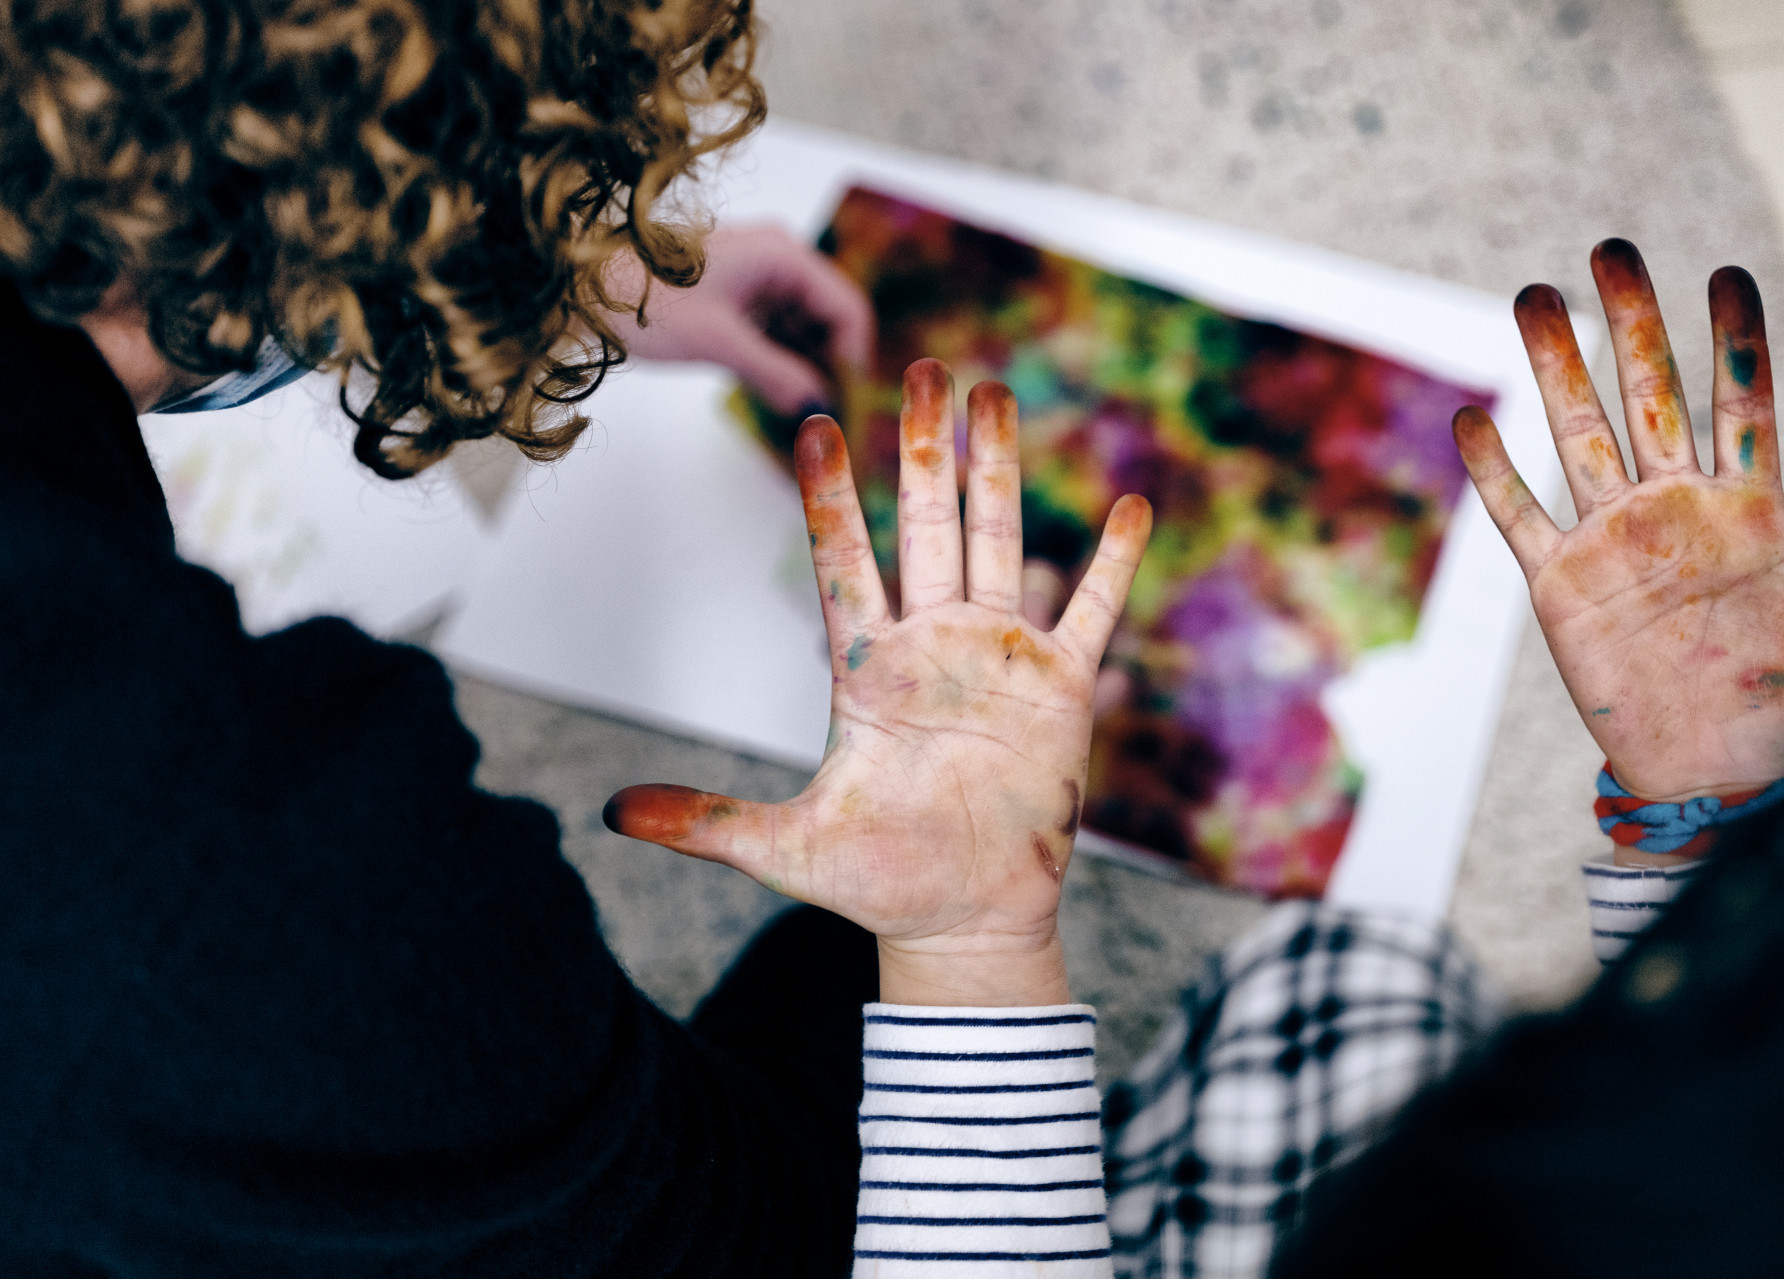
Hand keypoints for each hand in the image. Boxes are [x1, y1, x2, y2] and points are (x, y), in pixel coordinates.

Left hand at [602, 223, 874, 413]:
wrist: (577, 286)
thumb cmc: (641, 300)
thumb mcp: (717, 343)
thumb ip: (776, 375)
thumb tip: (820, 411)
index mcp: (781, 254)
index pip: (846, 308)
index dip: (854, 360)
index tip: (849, 407)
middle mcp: (777, 258)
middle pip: (830, 317)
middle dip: (834, 367)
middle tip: (831, 419)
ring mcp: (757, 275)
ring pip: (805, 327)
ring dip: (808, 369)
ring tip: (806, 415)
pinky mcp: (737, 295)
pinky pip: (777, 330)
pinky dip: (783, 362)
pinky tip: (781, 397)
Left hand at [605, 360, 1152, 1004]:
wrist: (959, 922)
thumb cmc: (875, 883)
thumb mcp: (783, 849)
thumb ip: (707, 820)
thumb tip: (609, 816)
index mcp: (864, 666)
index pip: (843, 560)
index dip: (831, 496)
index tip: (815, 424)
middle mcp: (931, 645)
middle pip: (926, 525)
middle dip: (924, 446)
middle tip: (925, 365)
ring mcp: (997, 660)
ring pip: (999, 541)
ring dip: (998, 469)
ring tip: (997, 395)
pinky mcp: (1058, 690)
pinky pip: (1092, 612)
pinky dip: (1112, 562)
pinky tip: (1131, 505)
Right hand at [1457, 239, 1783, 804]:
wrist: (1710, 779)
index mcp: (1749, 512)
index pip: (1741, 402)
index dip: (1735, 338)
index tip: (1725, 273)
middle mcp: (1675, 511)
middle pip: (1649, 393)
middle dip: (1630, 320)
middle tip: (1612, 247)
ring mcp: (1612, 541)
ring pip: (1578, 433)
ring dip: (1553, 366)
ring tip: (1530, 296)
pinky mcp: (1560, 586)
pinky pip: (1520, 517)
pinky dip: (1494, 470)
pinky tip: (1472, 416)